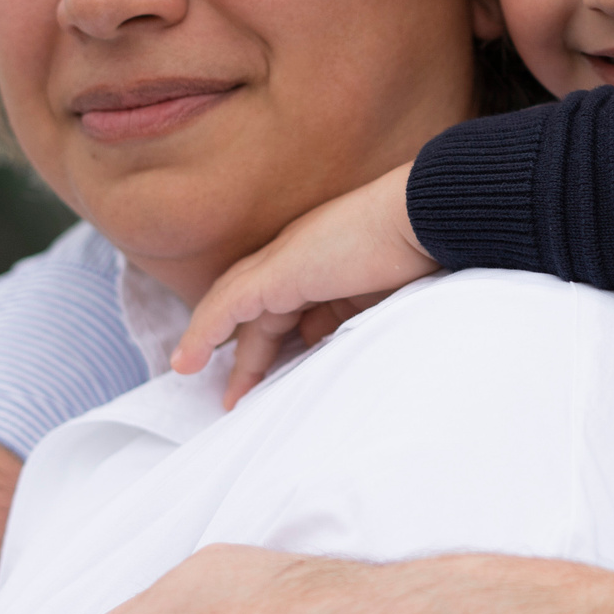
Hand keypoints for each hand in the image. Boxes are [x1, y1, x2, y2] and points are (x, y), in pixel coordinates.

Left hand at [172, 162, 440, 405]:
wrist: (426, 218)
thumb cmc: (425, 255)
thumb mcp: (387, 301)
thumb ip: (355, 321)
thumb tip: (330, 350)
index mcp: (332, 267)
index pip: (293, 308)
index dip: (280, 342)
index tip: (275, 374)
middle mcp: (303, 261)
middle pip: (263, 313)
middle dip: (250, 355)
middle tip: (239, 394)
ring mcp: (287, 263)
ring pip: (237, 308)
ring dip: (218, 347)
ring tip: (209, 387)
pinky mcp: (275, 272)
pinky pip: (226, 307)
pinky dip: (203, 332)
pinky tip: (187, 361)